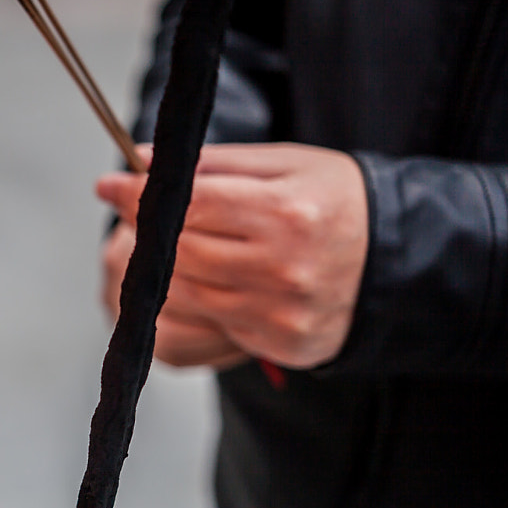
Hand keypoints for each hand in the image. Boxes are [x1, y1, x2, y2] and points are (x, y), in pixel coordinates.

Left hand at [97, 143, 368, 369]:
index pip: (190, 205)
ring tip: (162, 247)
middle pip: (182, 254)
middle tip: (133, 215)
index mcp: (287, 213)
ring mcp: (282, 314)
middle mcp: (284, 269)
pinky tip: (201, 280)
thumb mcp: (286, 164)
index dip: (141, 195)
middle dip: (147, 233)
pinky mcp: (281, 345)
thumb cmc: (337, 202)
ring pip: (188, 295)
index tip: (109, 185)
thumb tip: (143, 162)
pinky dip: (195, 302)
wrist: (397, 261)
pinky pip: (213, 325)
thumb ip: (213, 164)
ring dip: (162, 271)